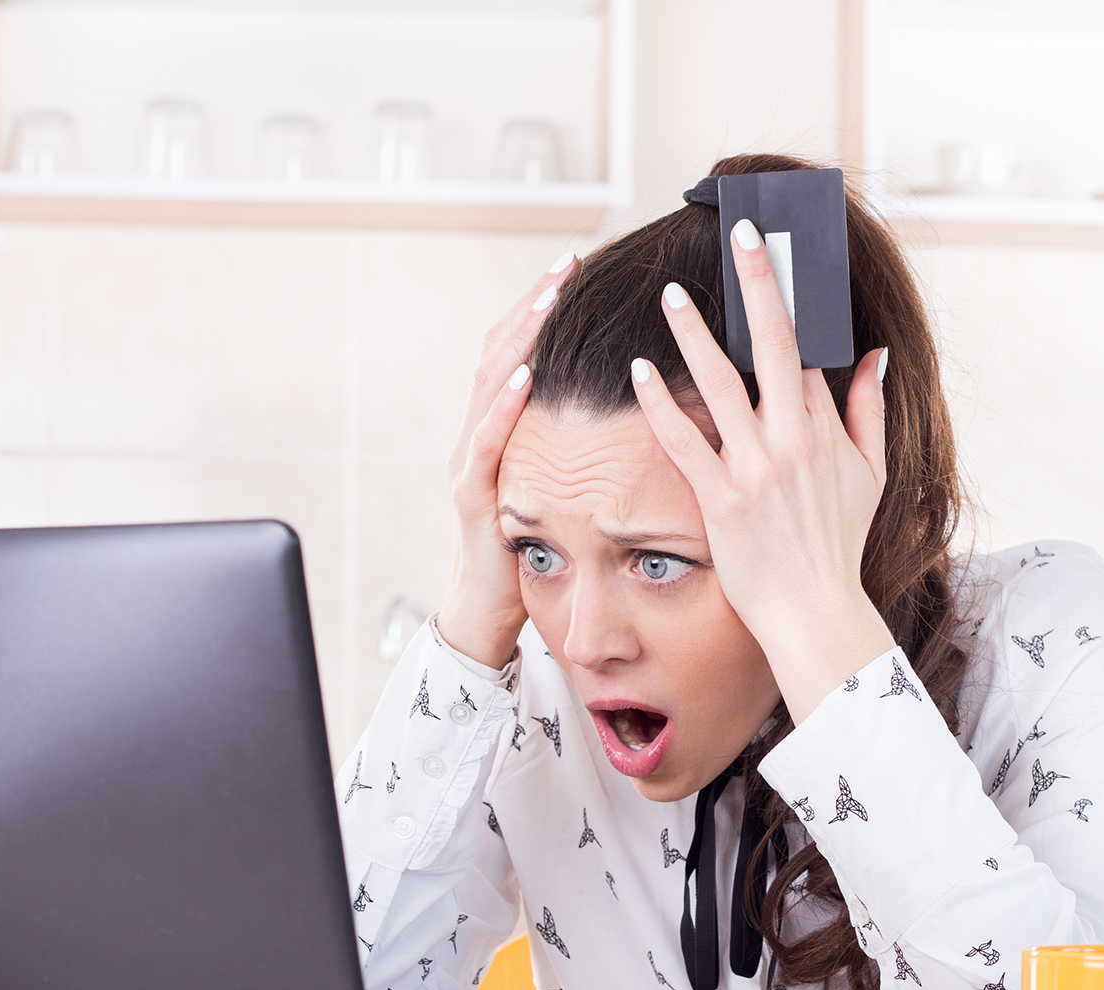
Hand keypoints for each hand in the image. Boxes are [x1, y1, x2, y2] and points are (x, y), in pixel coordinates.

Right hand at [435, 253, 576, 668]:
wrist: (491, 611)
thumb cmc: (535, 548)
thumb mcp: (561, 485)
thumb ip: (578, 444)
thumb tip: (633, 403)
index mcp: (505, 427)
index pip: (523, 350)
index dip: (544, 307)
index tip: (576, 264)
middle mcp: (479, 433)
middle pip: (501, 351)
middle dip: (533, 305)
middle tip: (565, 264)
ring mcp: (470, 461)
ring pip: (489, 384)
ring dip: (520, 340)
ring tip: (547, 301)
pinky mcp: (472, 496)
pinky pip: (485, 443)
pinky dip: (503, 408)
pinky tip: (526, 378)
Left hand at [628, 219, 894, 724]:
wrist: (814, 609)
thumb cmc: (837, 544)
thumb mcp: (871, 475)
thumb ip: (870, 410)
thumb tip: (876, 356)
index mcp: (826, 429)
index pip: (809, 346)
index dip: (795, 295)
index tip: (778, 252)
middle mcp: (793, 440)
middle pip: (775, 344)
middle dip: (759, 283)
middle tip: (742, 233)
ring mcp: (756, 469)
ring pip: (721, 384)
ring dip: (694, 333)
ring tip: (670, 293)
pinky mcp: (721, 500)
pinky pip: (684, 442)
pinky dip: (660, 405)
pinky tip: (639, 370)